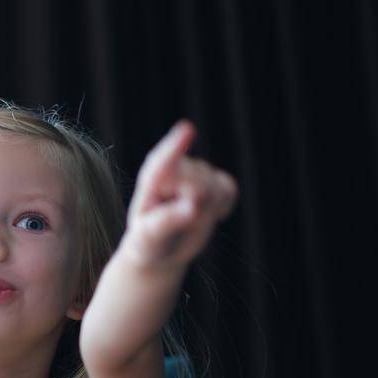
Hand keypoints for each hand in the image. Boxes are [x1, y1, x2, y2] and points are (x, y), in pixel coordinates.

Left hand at [118, 121, 238, 270]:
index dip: (176, 146)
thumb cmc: (148, 242)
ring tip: (188, 221)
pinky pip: (229, 188)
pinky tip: (209, 214)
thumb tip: (193, 206)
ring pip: (216, 186)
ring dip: (209, 210)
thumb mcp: (148, 237)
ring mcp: (196, 173)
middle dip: (196, 208)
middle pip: (199, 183)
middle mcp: (174, 169)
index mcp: (151, 180)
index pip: (164, 161)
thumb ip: (167, 221)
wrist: (162, 248)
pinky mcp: (214, 182)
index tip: (188, 129)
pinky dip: (224, 204)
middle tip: (178, 226)